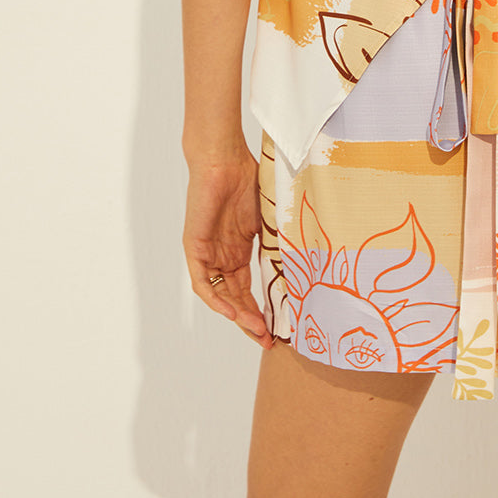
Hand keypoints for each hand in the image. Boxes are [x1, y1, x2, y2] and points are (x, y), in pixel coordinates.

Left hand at [182, 147, 273, 349]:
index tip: (278, 328)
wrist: (225, 159)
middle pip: (235, 298)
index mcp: (238, 250)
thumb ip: (277, 245)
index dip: (262, 310)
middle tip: (269, 338)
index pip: (248, 290)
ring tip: (257, 330)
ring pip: (220, 295)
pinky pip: (203, 282)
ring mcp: (208, 253)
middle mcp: (222, 256)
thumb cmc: (248, 179)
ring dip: (237, 315)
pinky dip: (216, 299)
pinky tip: (232, 312)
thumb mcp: (268, 220)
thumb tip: (302, 268)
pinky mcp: (195, 247)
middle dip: (252, 320)